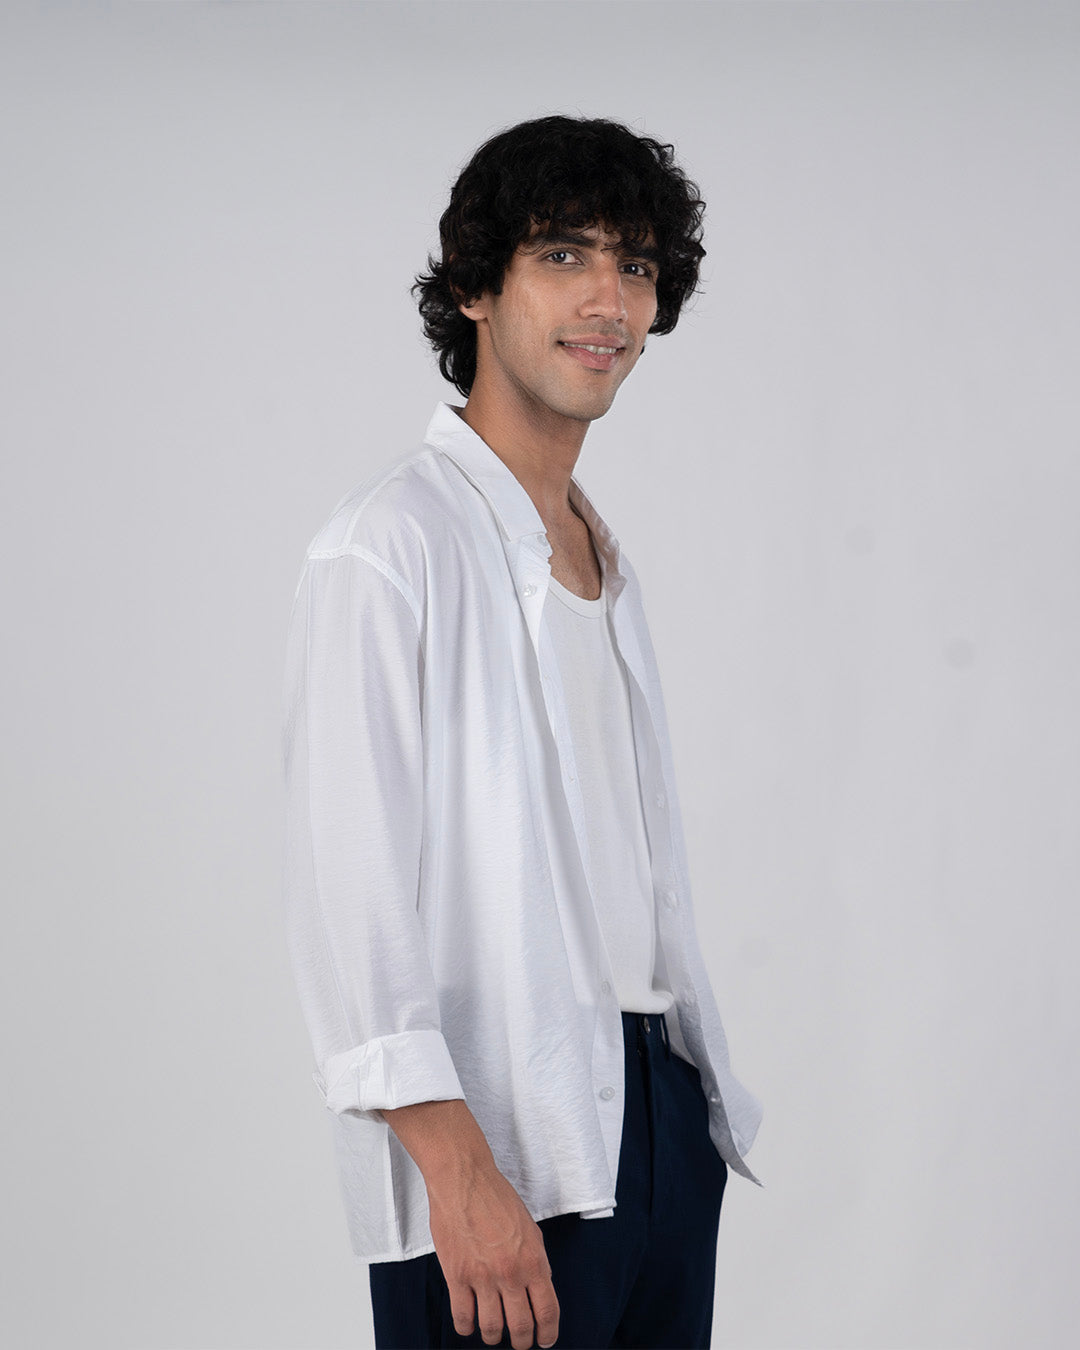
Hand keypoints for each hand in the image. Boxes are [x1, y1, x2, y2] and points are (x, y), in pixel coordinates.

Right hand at [427, 1162, 559, 1348]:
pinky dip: (467, 1327)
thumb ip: (534, 1261)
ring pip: (492, 1329)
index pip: (547, 1311)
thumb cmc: (496, 1197)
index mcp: (533, 1260)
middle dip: (523, 1341)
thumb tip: (537, 1288)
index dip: (548, 1333)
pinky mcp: (457, 1276)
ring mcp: (482, 1277)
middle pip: (521, 1327)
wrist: (464, 1180)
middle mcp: (510, 1273)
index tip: (545, 1340)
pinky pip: (462, 1317)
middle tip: (520, 1341)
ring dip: (494, 1336)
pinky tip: (470, 1322)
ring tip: (494, 1332)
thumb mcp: (529, 1228)